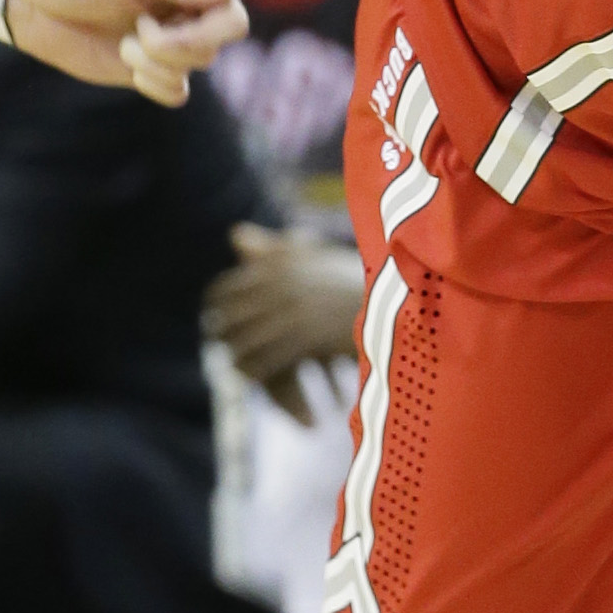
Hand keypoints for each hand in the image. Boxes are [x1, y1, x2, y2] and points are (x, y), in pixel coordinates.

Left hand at [7, 0, 246, 105]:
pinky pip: (175, 94)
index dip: (211, 30)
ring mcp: (167, 46)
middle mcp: (185, 15)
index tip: (172, 20)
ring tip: (124, 43)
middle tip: (139, 31)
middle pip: (214, 49)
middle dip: (176, 47)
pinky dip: (156, 84)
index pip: (233, 18)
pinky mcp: (146, 72)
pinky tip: (128, 66)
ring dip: (156, 63)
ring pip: (194, 71)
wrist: (36, 2)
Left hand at [205, 222, 365, 415]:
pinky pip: (268, 360)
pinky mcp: (307, 337)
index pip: (230, 284)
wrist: (400, 301)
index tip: (212, 314)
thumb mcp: (313, 258)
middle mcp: (284, 282)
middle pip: (234, 315)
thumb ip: (272, 248)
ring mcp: (295, 310)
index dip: (217, 302)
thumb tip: (234, 232)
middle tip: (217, 343)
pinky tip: (249, 380)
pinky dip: (255, 372)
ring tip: (232, 365)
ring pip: (248, 340)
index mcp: (283, 261)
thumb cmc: (358, 279)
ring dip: (237, 356)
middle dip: (222, 332)